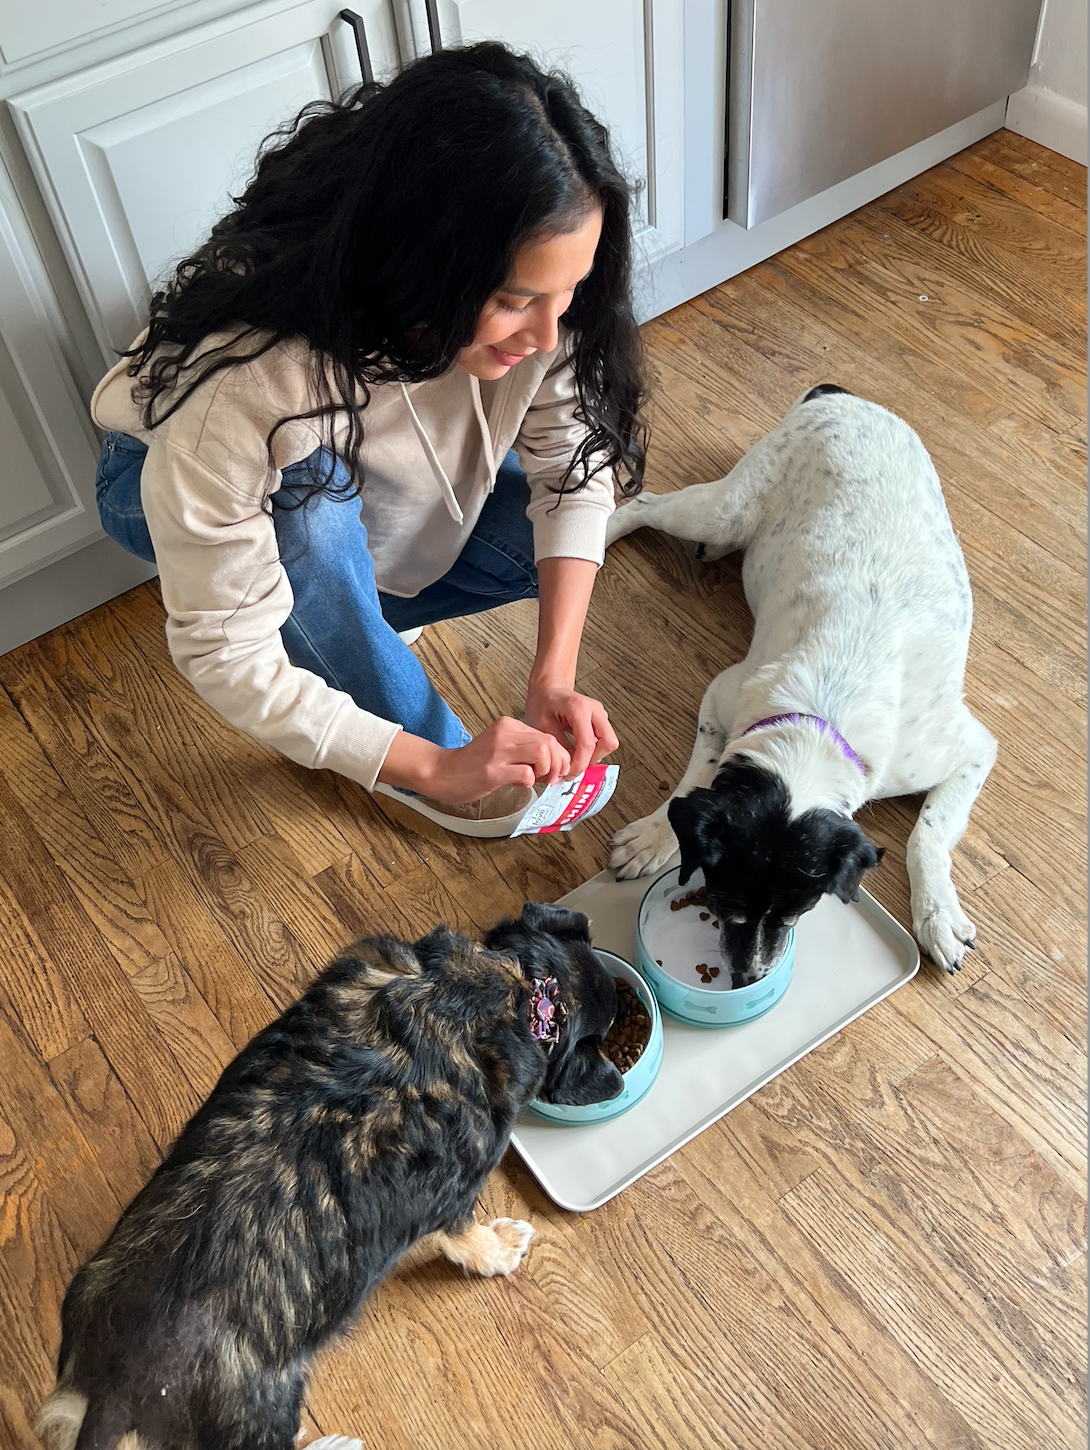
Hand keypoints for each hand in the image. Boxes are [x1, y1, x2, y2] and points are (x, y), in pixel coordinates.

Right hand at [377, 717, 569, 803]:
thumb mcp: (501, 747)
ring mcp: (498, 752)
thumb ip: (524, 750)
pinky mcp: (492, 771)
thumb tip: (555, 762)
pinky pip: (526, 775)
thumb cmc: (473, 764)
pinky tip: (516, 785)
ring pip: (542, 754)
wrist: (441, 772)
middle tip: (549, 778)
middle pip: (549, 743)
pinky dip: (529, 783)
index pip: (547, 735)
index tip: (553, 770)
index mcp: (509, 725)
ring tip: (535, 780)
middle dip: (557, 764)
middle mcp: (505, 733)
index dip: (558, 756)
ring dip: (545, 771)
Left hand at [524, 680, 618, 778]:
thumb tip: (566, 768)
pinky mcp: (600, 719)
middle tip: (576, 766)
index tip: (569, 773)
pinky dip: (594, 749)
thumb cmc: (543, 703)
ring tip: (576, 759)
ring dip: (595, 755)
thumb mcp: (542, 727)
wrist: (548, 689)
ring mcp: (600, 714)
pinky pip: (604, 739)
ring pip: (609, 742)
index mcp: (579, 708)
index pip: (588, 744)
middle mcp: (595, 709)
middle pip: (608, 742)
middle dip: (593, 759)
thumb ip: (557, 748)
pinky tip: (578, 751)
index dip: (580, 763)